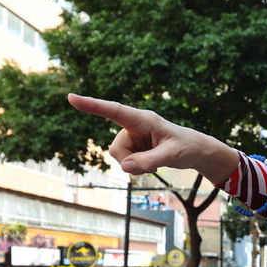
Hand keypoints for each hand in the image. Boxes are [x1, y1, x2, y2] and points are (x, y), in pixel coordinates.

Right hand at [66, 95, 238, 180]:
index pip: (114, 111)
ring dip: (135, 166)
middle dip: (130, 161)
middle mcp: (134, 126)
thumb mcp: (171, 156)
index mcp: (143, 119)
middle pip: (117, 148)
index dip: (92, 105)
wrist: (194, 151)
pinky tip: (151, 163)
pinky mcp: (133, 147)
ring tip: (155, 162)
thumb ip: (148, 161)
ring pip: (119, 157)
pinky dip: (136, 168)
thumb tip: (124, 166)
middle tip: (155, 163)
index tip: (71, 98)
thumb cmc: (186, 147)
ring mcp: (132, 137)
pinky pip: (125, 162)